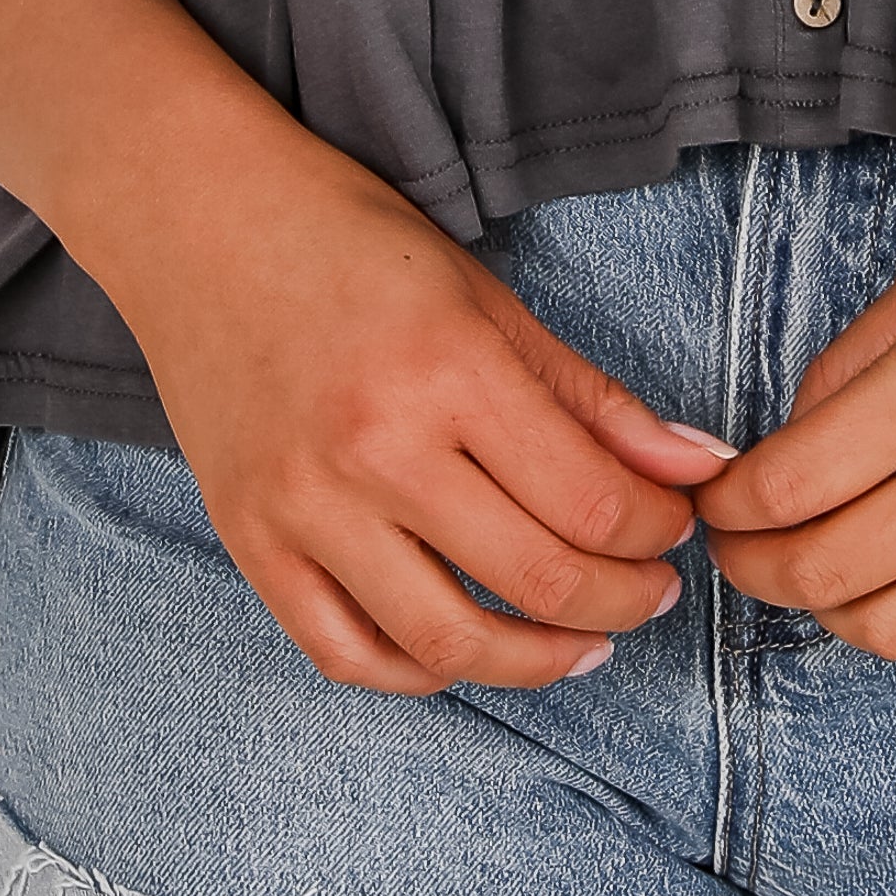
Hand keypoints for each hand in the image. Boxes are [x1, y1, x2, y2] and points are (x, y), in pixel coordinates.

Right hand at [120, 126, 734, 696]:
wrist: (198, 220)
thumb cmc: (350, 240)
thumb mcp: (486, 297)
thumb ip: (591, 397)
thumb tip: (697, 468)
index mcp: (448, 371)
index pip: (591, 500)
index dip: (657, 531)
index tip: (679, 526)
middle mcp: (375, 450)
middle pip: (535, 578)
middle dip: (622, 598)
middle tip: (654, 588)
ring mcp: (304, 506)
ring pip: (447, 641)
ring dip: (539, 660)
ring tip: (586, 641)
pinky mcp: (250, 541)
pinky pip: (347, 652)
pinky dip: (421, 674)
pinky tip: (472, 653)